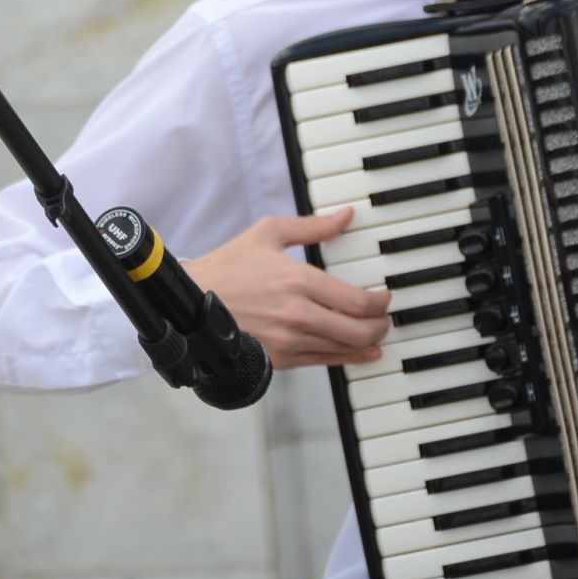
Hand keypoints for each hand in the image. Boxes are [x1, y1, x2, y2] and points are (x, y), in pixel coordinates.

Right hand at [183, 208, 391, 369]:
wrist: (192, 303)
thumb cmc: (227, 268)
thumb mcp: (269, 233)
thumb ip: (313, 226)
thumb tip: (345, 216)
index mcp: (298, 280)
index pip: (357, 301)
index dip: (381, 302)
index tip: (385, 297)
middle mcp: (297, 314)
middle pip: (358, 329)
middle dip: (380, 325)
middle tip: (385, 317)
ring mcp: (289, 341)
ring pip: (344, 349)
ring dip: (368, 343)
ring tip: (377, 334)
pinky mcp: (280, 359)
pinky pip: (324, 362)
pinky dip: (348, 359)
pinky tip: (362, 354)